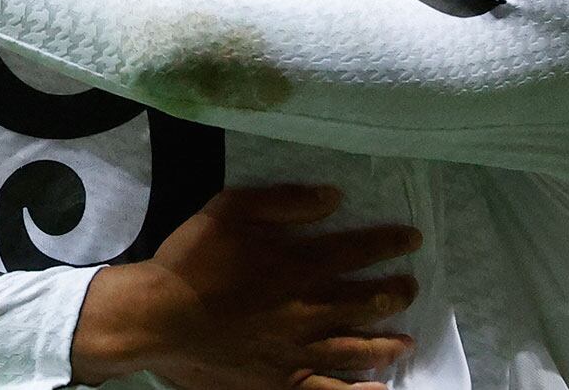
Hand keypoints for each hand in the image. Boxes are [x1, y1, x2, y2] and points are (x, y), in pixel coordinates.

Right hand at [72, 186, 419, 389]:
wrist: (156, 317)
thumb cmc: (192, 259)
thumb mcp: (231, 209)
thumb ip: (285, 200)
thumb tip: (333, 197)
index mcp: (297, 265)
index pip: (358, 251)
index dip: (389, 243)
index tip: (412, 239)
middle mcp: (306, 310)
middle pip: (365, 301)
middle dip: (395, 293)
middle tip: (411, 288)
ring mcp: (295, 351)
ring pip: (355, 349)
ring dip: (386, 343)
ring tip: (406, 340)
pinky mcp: (280, 380)